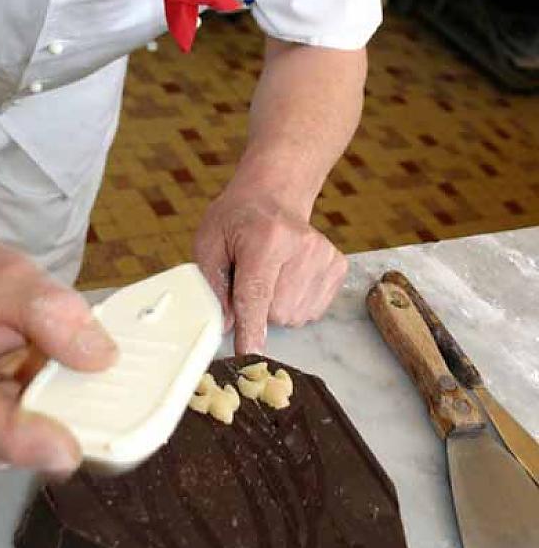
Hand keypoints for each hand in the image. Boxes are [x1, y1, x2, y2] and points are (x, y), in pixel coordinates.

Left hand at [194, 193, 347, 354]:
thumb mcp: (210, 241)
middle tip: (251, 276)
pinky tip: (288, 276)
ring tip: (271, 273)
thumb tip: (226, 325)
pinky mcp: (338, 267)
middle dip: (258, 307)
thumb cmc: (238, 219)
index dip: (251, 327)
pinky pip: (311, 312)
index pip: (257, 293)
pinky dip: (294, 302)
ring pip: (294, 316)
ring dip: (277, 306)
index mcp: (267, 238)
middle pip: (276, 312)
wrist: (274, 195)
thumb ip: (212, 284)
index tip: (250, 352)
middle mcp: (303, 247)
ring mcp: (325, 257)